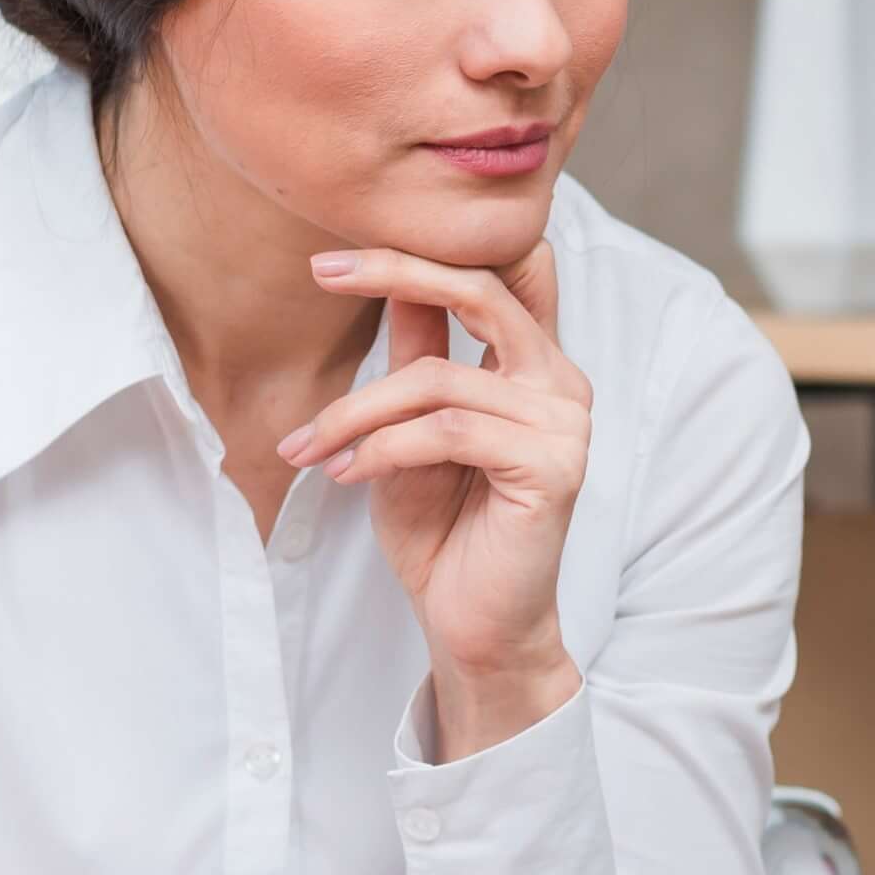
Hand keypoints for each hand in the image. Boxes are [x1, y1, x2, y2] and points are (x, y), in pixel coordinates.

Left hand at [282, 239, 590, 754]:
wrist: (472, 623)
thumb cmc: (444, 528)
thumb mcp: (412, 429)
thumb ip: (419, 359)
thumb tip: (397, 282)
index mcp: (536, 365)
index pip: (497, 277)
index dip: (427, 251)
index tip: (337, 256)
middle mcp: (562, 383)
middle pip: (482, 294)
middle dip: (397, 273)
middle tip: (322, 272)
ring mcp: (566, 424)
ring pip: (439, 383)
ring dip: (355, 412)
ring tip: (307, 449)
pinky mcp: (553, 467)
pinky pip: (446, 434)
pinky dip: (382, 451)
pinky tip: (345, 475)